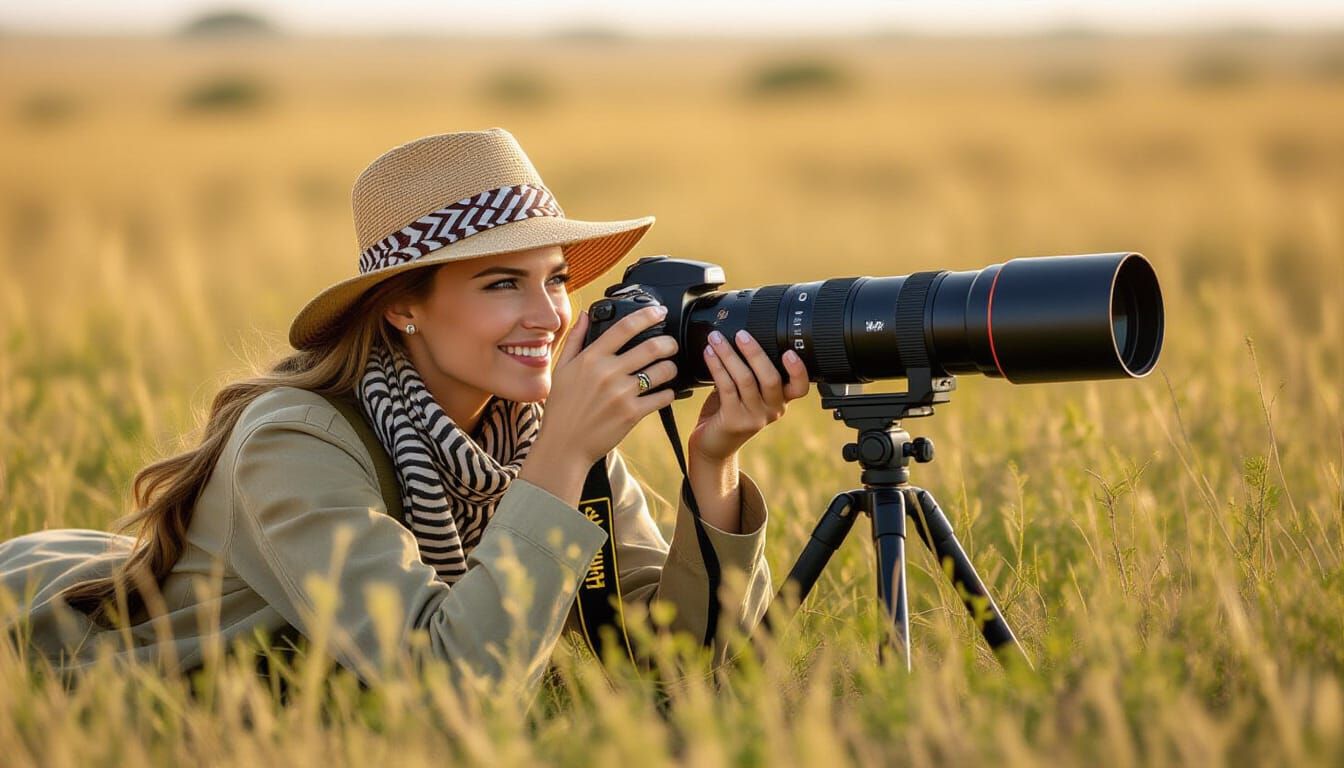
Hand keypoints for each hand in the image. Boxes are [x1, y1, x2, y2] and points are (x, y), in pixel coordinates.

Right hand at [536, 305, 678, 467]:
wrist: (564, 445)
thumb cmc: (561, 408)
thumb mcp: (561, 369)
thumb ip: (575, 339)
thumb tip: (586, 314)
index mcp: (591, 358)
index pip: (625, 327)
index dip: (647, 315)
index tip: (659, 312)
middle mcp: (608, 373)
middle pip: (652, 347)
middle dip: (668, 343)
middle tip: (671, 344)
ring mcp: (621, 394)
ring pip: (661, 371)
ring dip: (671, 368)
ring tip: (668, 369)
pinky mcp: (632, 414)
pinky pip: (662, 397)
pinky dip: (669, 393)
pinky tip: (664, 392)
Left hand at [688, 329, 809, 462]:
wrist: (714, 445)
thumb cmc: (729, 413)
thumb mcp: (747, 392)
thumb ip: (751, 371)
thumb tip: (742, 336)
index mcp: (780, 400)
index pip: (800, 387)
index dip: (798, 370)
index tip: (790, 351)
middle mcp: (772, 410)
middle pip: (771, 378)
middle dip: (755, 352)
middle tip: (741, 334)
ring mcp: (754, 417)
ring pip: (745, 380)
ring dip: (729, 355)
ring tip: (716, 339)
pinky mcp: (734, 420)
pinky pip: (726, 387)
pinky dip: (717, 366)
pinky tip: (709, 354)